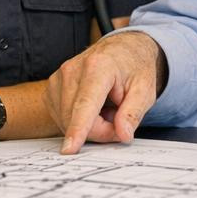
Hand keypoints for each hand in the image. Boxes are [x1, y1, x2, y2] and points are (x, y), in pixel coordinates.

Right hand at [46, 32, 164, 153]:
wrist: (122, 49)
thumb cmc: (133, 68)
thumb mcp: (144, 90)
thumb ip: (133, 113)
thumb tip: (123, 134)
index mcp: (98, 66)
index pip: (86, 104)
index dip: (78, 129)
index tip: (70, 148)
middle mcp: (73, 69)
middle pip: (76, 118)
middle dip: (99, 130)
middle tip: (119, 122)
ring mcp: (58, 77)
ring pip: (67, 120)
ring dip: (89, 125)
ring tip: (106, 109)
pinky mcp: (52, 87)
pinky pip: (61, 117)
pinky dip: (77, 120)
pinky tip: (92, 108)